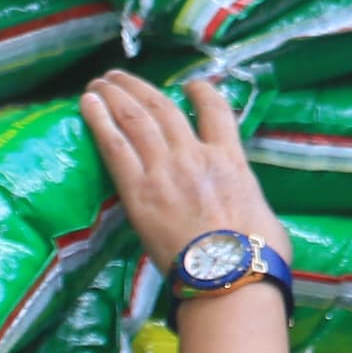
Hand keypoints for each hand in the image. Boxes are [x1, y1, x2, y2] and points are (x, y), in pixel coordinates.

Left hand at [80, 70, 281, 271]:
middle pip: (163, 109)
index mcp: (230, 159)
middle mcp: (195, 155)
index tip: (190, 84)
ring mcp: (164, 170)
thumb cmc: (256, 255)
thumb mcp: (265, 214)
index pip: (216, 110)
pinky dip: (99, 120)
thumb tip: (246, 207)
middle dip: (140, 88)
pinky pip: (114, 146)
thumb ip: (246, 197)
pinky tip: (87, 102)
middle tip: (121, 76)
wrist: (228, 276)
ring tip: (101, 81)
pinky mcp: (137, 191)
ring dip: (116, 95)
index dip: (202, 92)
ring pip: (135, 119)